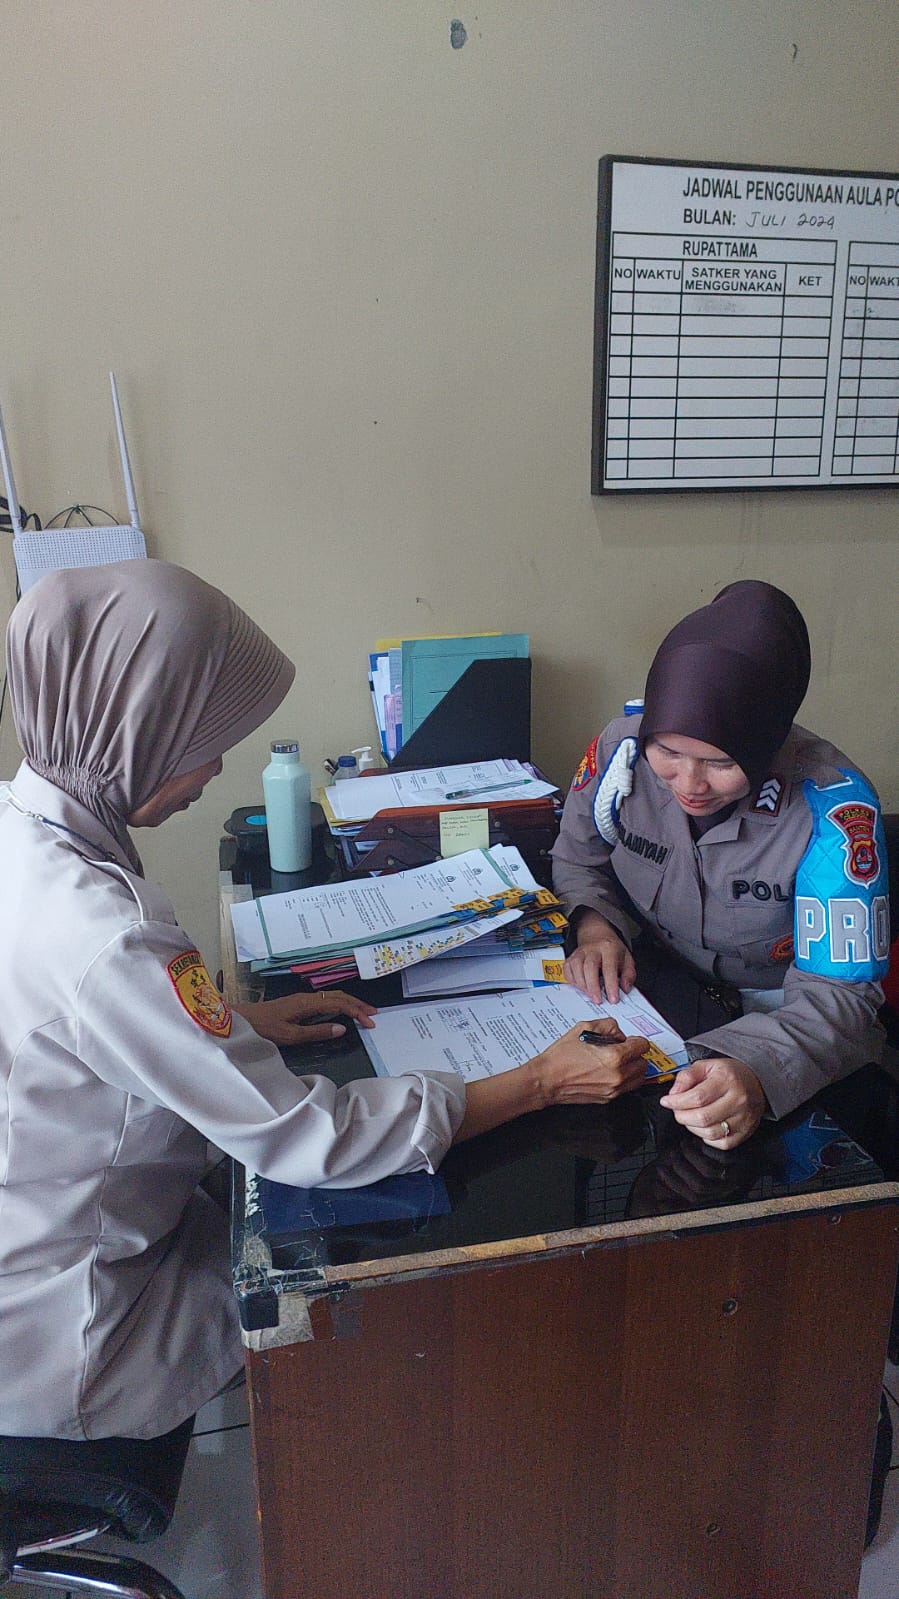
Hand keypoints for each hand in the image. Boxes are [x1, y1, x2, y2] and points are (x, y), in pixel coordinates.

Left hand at [234, 990, 376, 1045]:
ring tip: (363, 1011)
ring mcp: (302, 999)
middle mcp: (307, 997)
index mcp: (307, 1003)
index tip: (370, 1023)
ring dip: (350, 1003)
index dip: (357, 1012)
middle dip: (358, 1004)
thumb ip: (317, 1032)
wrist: (241, 1019)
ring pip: (333, 996)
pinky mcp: (298, 1002)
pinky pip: (325, 999)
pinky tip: (341, 1010)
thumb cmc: (264, 1028)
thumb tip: (342, 1029)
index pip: (339, 1004)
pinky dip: (339, 1004)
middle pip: (339, 996)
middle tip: (374, 1015)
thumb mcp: (290, 1035)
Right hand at [538, 1018, 649, 1105]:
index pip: (642, 1046)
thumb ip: (608, 1026)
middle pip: (644, 1063)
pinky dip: (624, 1079)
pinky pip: (627, 1088)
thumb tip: (619, 1033)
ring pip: (639, 1078)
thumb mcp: (584, 1028)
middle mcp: (618, 1075)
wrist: (547, 1079)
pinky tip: (610, 1071)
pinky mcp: (608, 1098)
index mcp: (614, 1057)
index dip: (636, 1040)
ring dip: (633, 1068)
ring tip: (619, 1061)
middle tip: (623, 1049)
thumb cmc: (561, 1057)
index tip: (630, 1040)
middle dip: (635, 1054)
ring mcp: (614, 1089)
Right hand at [564, 910, 635, 1003]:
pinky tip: (580, 987)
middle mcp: (592, 949)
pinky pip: (567, 970)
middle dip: (593, 986)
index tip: (613, 999)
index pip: (609, 968)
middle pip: (589, 967)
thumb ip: (628, 975)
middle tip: (598, 1000)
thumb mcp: (627, 959)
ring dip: (582, 985)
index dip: (611, 985)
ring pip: (576, 968)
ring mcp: (580, 953)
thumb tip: (625, 988)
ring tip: (590, 995)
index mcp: (609, 948)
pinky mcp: (571, 958)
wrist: (597, 935)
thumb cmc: (612, 950)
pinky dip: (572, 981)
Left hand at [659, 1057, 765, 1147]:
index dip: (677, 1102)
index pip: (697, 1097)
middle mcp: (738, 1100)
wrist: (757, 1082)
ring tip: (690, 1117)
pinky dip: (707, 1138)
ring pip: (710, 1133)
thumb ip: (687, 1076)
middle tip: (677, 1110)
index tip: (667, 1101)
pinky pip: (720, 1143)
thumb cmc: (730, 1075)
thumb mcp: (706, 1066)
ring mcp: (743, 1118)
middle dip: (682, 1116)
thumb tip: (674, 1093)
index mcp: (727, 1080)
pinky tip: (704, 1126)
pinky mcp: (745, 1132)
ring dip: (692, 1128)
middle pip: (702, 1117)